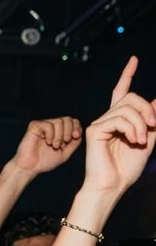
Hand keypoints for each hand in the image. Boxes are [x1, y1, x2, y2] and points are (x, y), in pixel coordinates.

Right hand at [12, 116, 82, 175]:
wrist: (29, 167)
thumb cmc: (44, 162)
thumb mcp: (64, 154)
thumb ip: (73, 144)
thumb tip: (80, 134)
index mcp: (59, 132)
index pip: (72, 122)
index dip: (76, 127)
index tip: (76, 136)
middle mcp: (51, 127)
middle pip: (67, 119)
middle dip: (69, 131)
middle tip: (64, 143)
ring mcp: (43, 125)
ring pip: (59, 121)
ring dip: (59, 135)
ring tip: (54, 146)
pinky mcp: (35, 126)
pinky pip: (48, 125)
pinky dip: (50, 134)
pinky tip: (47, 142)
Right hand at [82, 56, 155, 194]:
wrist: (112, 185)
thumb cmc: (126, 169)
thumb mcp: (148, 140)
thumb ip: (152, 120)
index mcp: (119, 121)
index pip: (121, 93)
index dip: (127, 75)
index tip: (134, 60)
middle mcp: (107, 119)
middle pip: (131, 97)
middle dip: (147, 110)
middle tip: (153, 126)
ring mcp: (99, 124)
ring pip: (128, 107)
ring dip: (142, 123)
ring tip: (142, 140)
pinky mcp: (95, 130)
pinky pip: (119, 118)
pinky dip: (132, 128)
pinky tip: (134, 140)